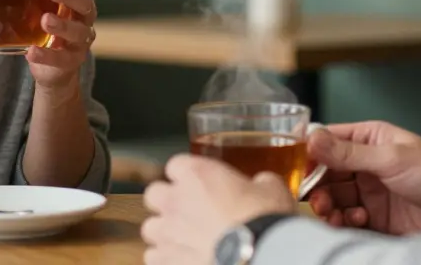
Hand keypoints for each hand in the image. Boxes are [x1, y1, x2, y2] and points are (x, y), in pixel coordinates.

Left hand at [26, 0, 96, 89]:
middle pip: (85, 1)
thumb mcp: (35, 4)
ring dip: (62, 25)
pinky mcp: (71, 61)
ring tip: (45, 20)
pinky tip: (32, 52)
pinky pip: (62, 59)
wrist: (52, 68)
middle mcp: (83, 16)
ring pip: (78, 31)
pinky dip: (47, 55)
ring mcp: (80, 40)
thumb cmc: (41, 26)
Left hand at [142, 155, 296, 264]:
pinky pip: (154, 258)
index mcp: (196, 174)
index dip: (186, 175)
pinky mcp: (167, 262)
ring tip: (184, 240)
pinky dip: (166, 259)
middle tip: (187, 210)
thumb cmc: (264, 220)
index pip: (176, 165)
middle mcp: (175, 200)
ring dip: (164, 232)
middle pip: (154, 194)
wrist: (259, 254)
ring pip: (150, 228)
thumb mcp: (271, 188)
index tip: (198, 182)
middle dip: (167, 201)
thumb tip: (262, 184)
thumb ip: (259, 182)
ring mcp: (168, 233)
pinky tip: (183, 260)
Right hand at [305, 121, 420, 235]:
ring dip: (329, 206)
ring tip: (333, 214)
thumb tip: (312, 139)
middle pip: (326, 172)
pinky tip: (357, 220)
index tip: (298, 168)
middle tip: (317, 199)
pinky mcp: (377, 216)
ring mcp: (371, 190)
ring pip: (334, 197)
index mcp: (370, 139)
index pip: (329, 140)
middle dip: (318, 186)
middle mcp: (366, 163)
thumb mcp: (392, 159)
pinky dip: (345, 221)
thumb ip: (350, 153)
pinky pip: (348, 218)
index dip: (311, 153)